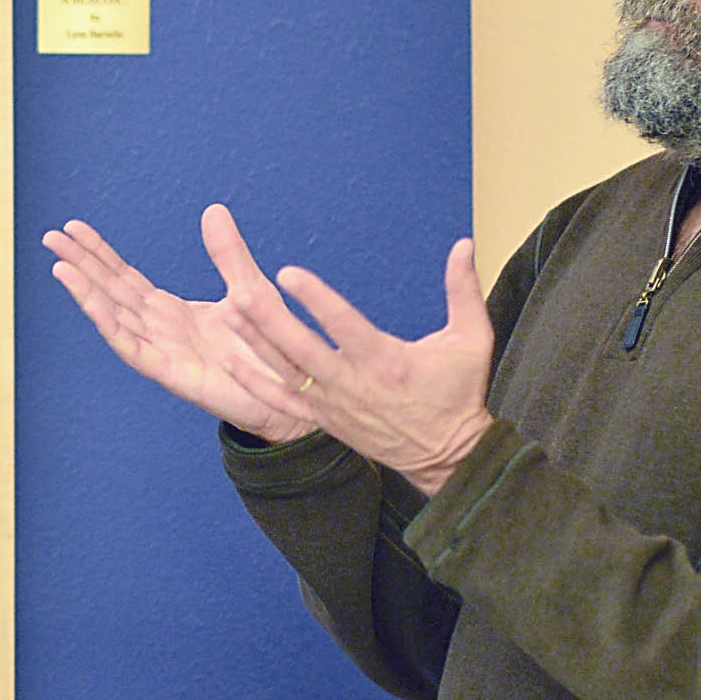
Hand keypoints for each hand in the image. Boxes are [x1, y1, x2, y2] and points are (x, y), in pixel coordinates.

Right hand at [43, 204, 318, 443]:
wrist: (293, 394)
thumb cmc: (268, 348)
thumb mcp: (249, 288)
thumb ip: (229, 253)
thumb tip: (213, 209)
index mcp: (171, 312)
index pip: (125, 278)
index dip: (98, 253)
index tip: (74, 228)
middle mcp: (159, 330)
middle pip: (111, 291)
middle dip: (81, 264)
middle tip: (51, 236)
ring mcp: (162, 352)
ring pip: (114, 317)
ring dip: (86, 292)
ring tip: (60, 265)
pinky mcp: (173, 373)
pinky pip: (134, 348)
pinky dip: (110, 325)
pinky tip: (91, 304)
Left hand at [225, 237, 495, 494]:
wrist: (447, 456)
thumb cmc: (458, 393)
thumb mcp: (472, 340)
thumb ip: (463, 290)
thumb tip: (464, 243)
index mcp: (386, 362)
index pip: (343, 326)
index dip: (316, 300)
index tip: (290, 274)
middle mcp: (353, 384)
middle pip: (301, 350)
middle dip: (268, 320)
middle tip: (240, 288)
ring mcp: (333, 405)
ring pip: (285, 373)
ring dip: (255, 343)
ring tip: (228, 310)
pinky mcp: (323, 420)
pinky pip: (281, 402)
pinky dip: (255, 382)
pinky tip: (230, 361)